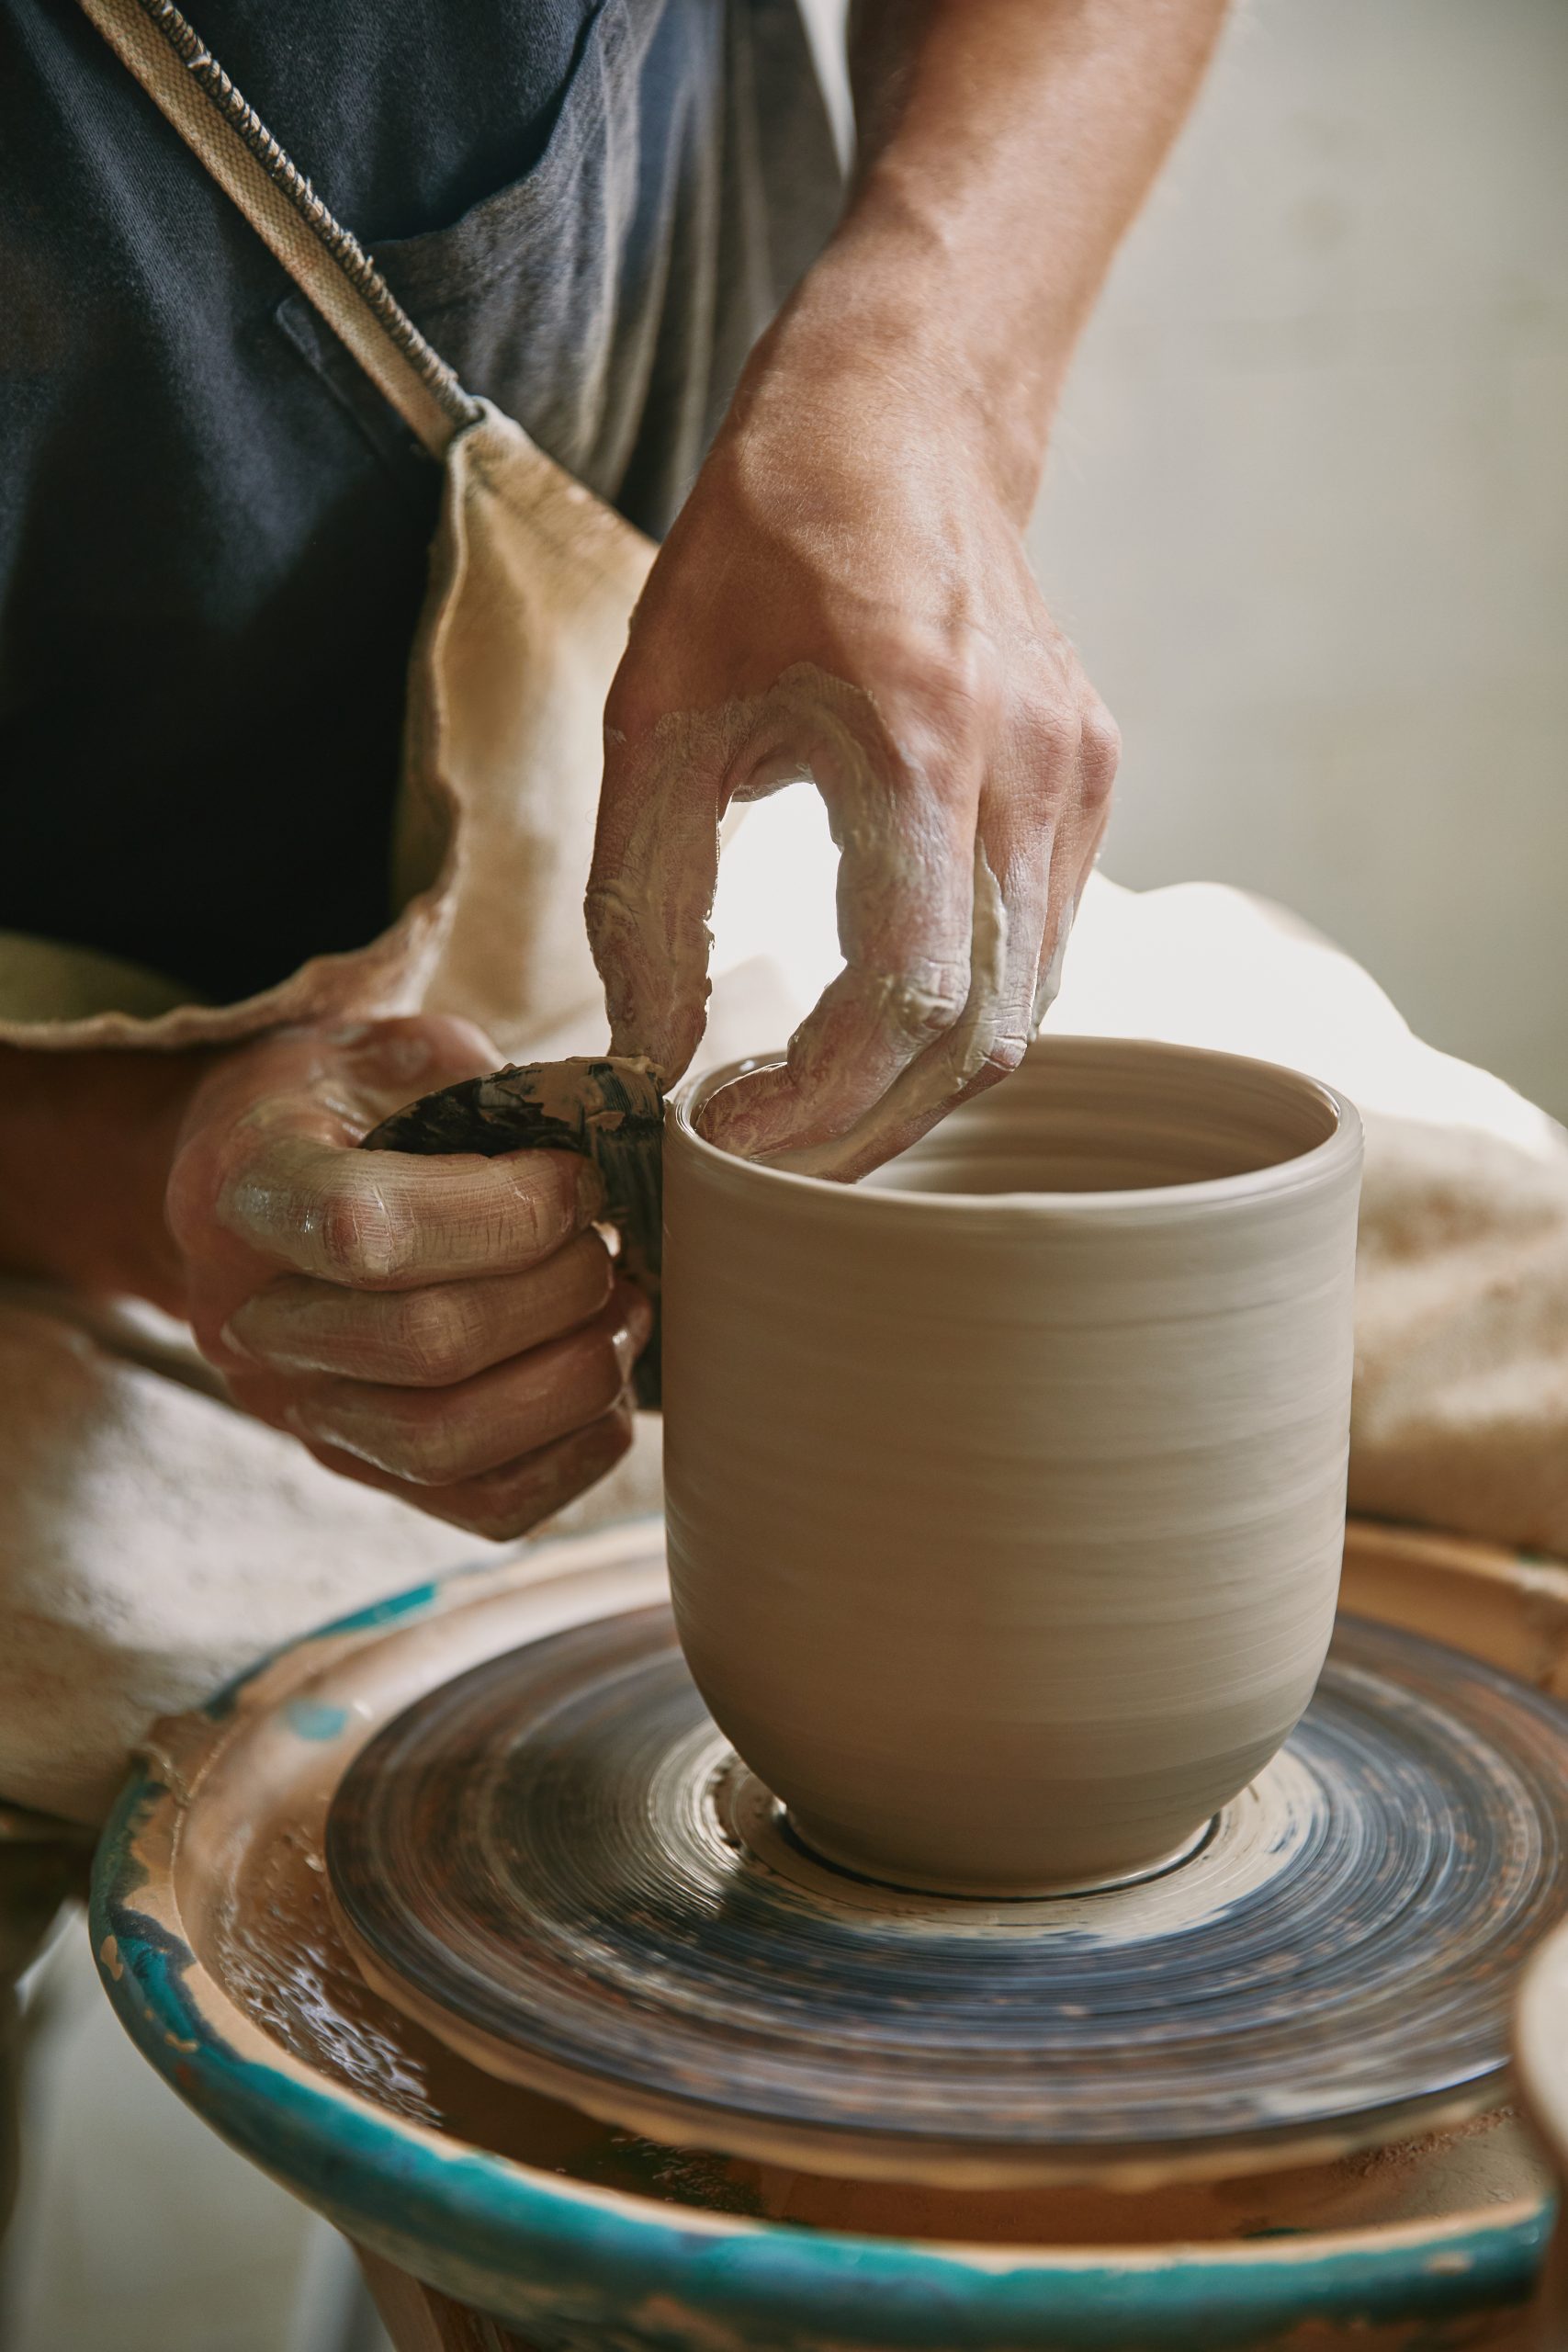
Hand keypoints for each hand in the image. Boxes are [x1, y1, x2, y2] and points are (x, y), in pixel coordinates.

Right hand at [166, 1017, 648, 1537]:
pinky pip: (482, 1506)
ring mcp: (299, 1407)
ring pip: (448, 1442)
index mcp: (244, 1184)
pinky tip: (604, 1378)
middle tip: (607, 1239)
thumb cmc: (347, 1105)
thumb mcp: (401, 1052)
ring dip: (575, 1375)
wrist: (257, 1183)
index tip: (576, 1176)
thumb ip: (491, 1093)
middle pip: (424, 1346)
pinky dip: (574, 1452)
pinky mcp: (361, 1466)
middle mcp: (251, 1316)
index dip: (504, 1213)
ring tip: (622, 1305)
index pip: (361, 1232)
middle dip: (558, 1289)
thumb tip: (619, 1145)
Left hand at [586, 314, 1118, 1178]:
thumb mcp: (660, 710)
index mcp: (919, 739)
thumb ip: (647, 897)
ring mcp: (1082, 781)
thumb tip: (649, 1059)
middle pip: (982, 1036)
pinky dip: (959, 1017)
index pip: (904, 995)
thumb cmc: (763, 545)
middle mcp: (1032, 772)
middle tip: (762, 1161)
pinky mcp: (1093, 785)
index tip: (725, 1131)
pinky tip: (870, 1024)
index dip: (817, 1100)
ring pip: (1028, 1012)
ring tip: (806, 1110)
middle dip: (867, 1128)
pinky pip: (1042, 952)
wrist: (904, 417)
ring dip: (917, 1087)